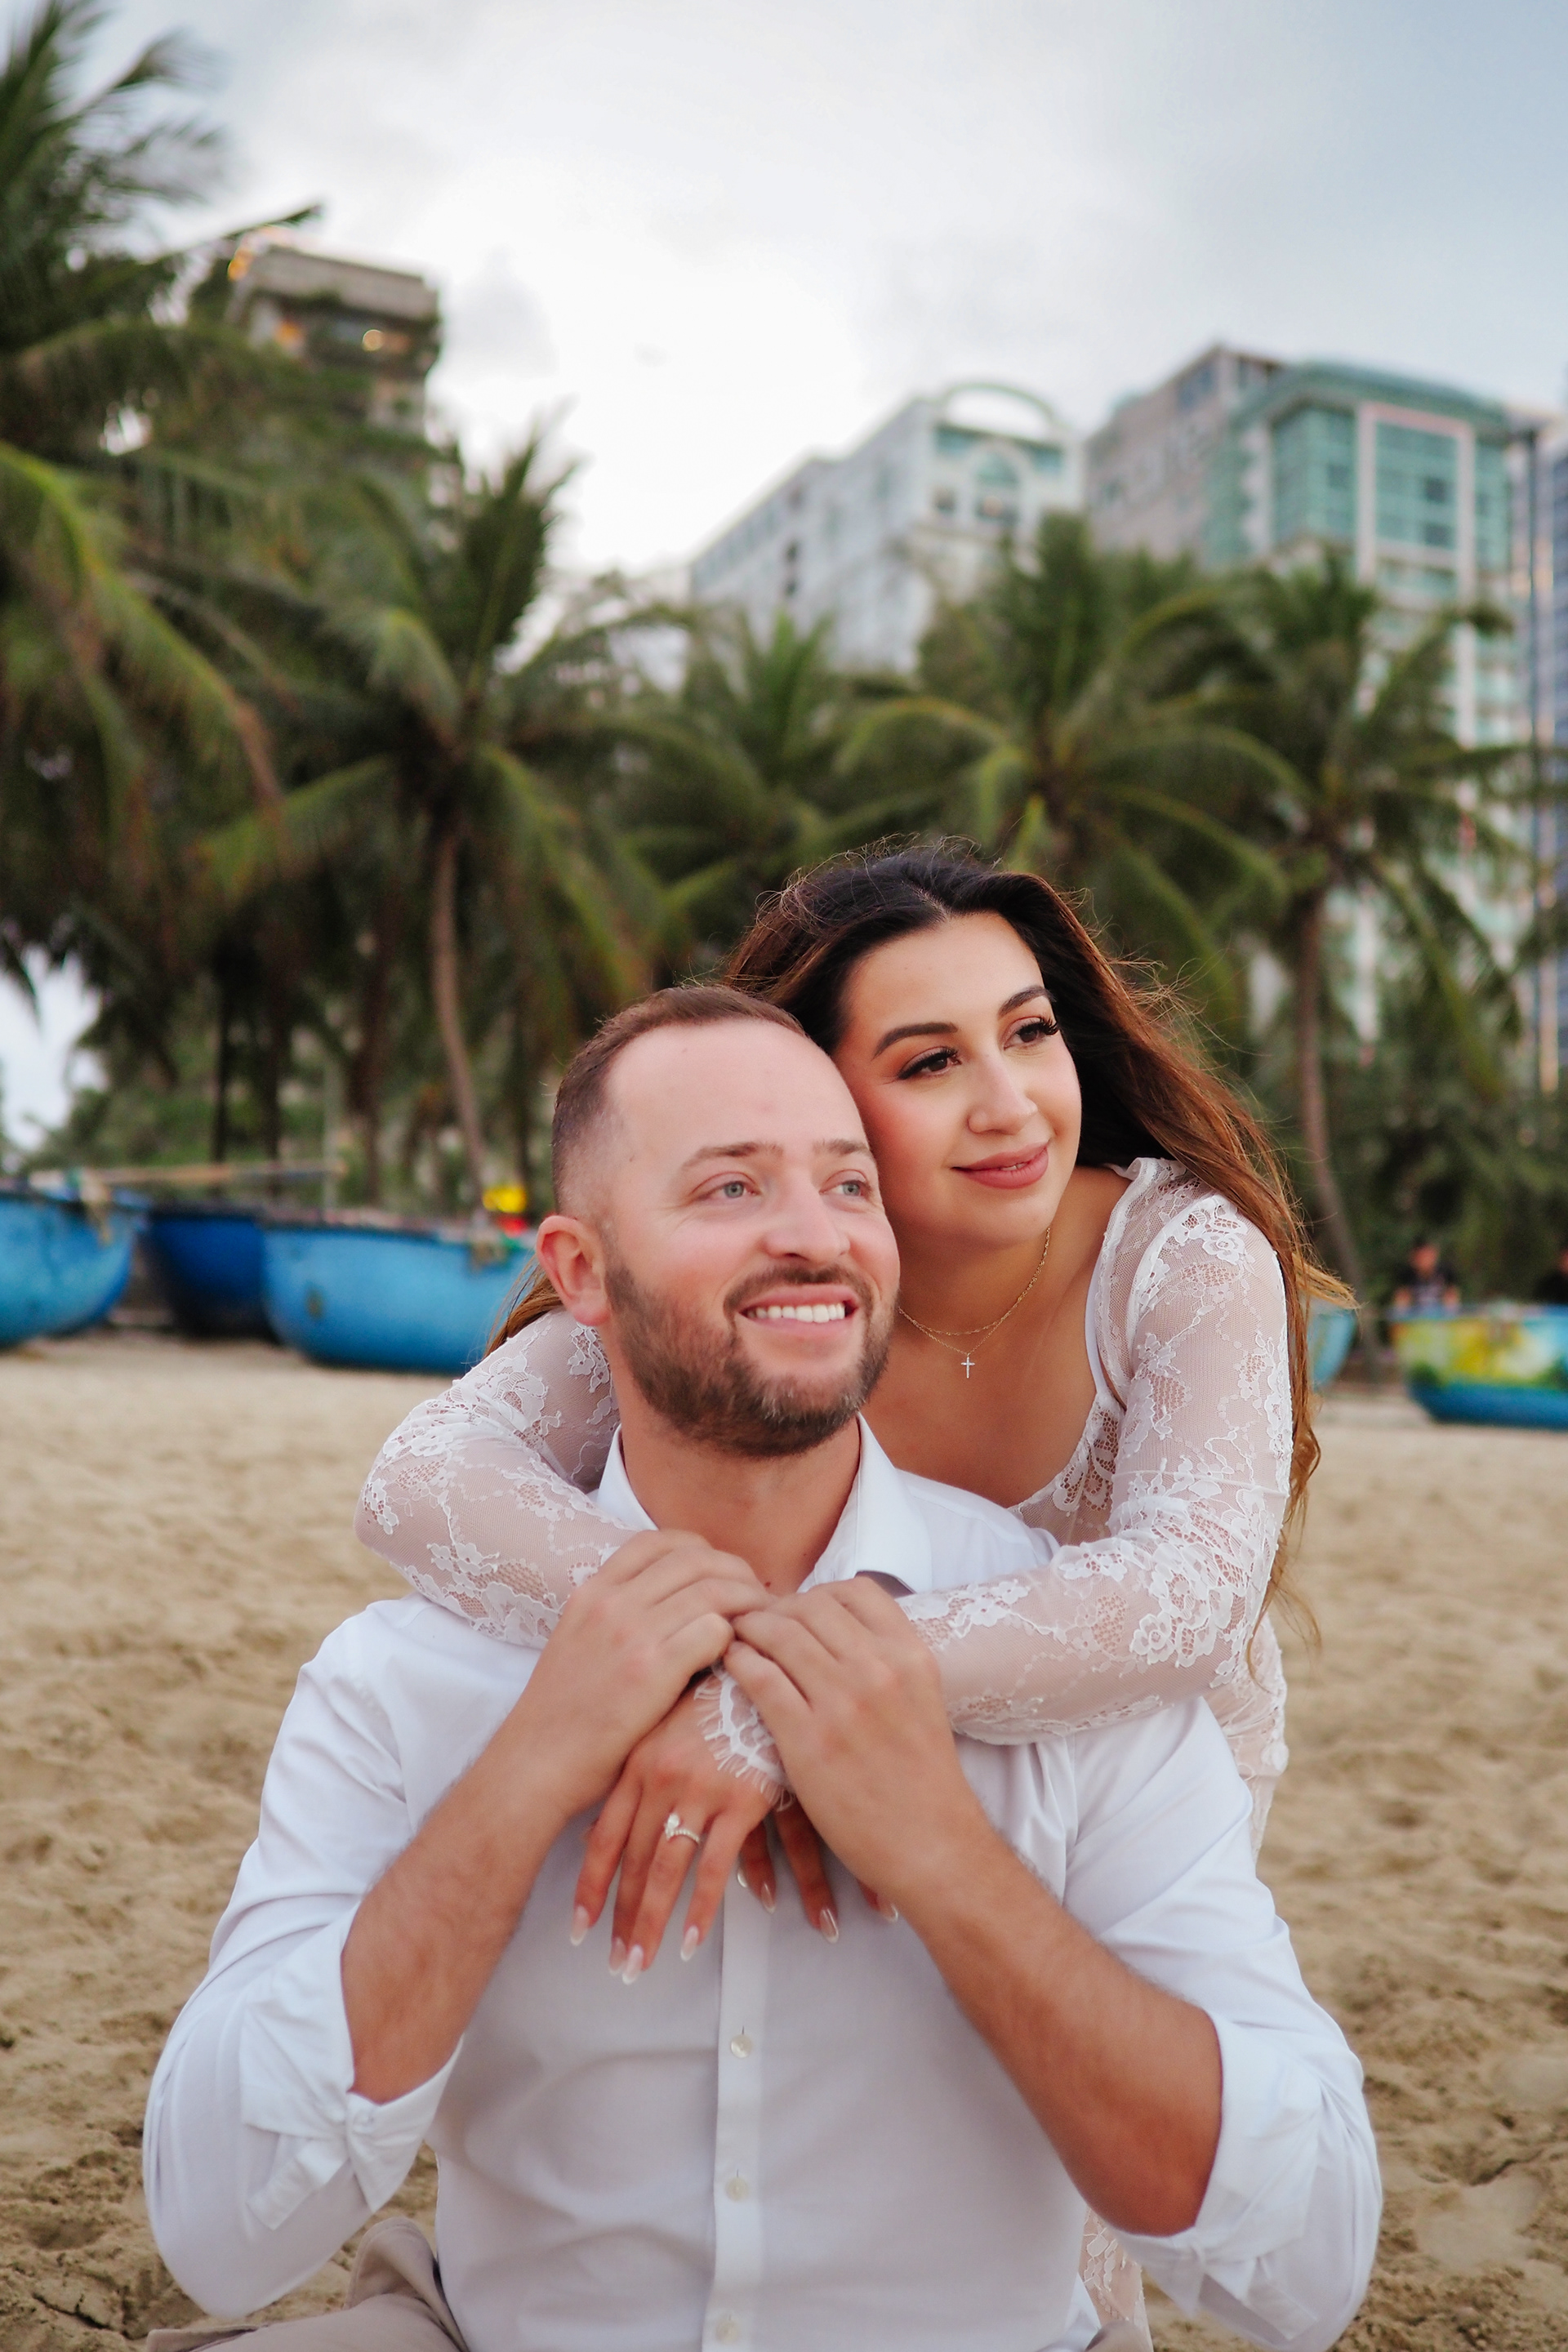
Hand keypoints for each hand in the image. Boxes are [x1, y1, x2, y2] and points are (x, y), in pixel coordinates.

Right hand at [509, 1530, 768, 1829]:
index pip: (658, 1541)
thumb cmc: (562, 1715)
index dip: (701, 1549)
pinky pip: (714, 1631)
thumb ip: (619, 1615)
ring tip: (762, 1625)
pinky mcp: (652, 1672)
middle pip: (696, 1559)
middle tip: (757, 1598)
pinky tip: (741, 1658)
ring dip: (747, 1604)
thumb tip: (673, 1604)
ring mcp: (631, 1635)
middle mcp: (612, 1603)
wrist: (536, 1765)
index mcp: (592, 1592)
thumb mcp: (577, 1643)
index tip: (721, 1572)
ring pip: (713, 1590)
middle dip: (736, 1573)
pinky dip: (736, 1638)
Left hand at [573, 1685, 839, 1977]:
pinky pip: (715, 1866)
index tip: (579, 1928)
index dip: (590, 1885)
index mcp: (638, 1762)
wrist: (763, 1666)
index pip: (604, 1835)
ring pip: (666, 1870)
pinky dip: (701, 1908)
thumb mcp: (663, 1729)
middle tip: (614, 1964)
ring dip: (650, 1923)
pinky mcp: (742, 1798)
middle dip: (621, 1918)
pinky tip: (689, 1940)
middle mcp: (661, 1777)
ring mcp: (700, 1788)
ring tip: (640, 1964)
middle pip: (633, 1862)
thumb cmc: (714, 1700)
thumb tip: (593, 1828)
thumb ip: (634, 1781)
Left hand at [725, 1579, 987, 1914]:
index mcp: (911, 1654)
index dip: (818, 1594)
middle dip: (779, 1608)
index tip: (800, 1611)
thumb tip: (837, 1626)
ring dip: (752, 1628)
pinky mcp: (807, 1740)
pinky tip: (734, 1664)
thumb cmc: (922, 1775)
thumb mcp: (921, 1697)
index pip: (855, 1590)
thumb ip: (886, 1658)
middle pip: (811, 1606)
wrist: (931, 1844)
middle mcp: (879, 1669)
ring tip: (740, 1637)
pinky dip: (740, 1661)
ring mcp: (842, 1703)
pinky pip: (760, 1677)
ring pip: (780, 1633)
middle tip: (760, 1623)